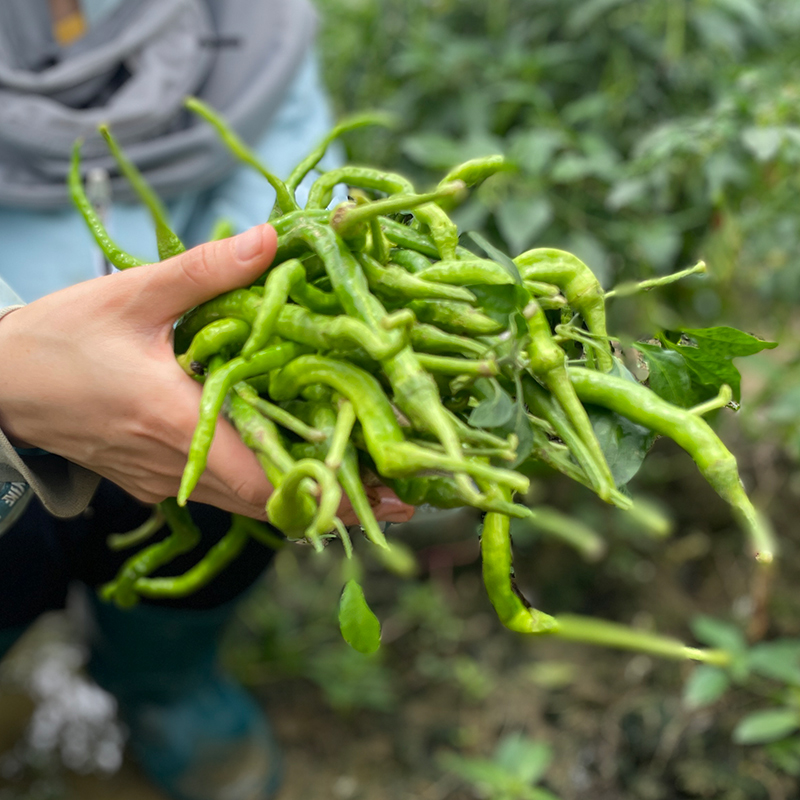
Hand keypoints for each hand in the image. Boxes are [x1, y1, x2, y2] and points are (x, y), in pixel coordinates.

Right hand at [0, 225, 413, 523]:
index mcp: (179, 423)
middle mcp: (182, 467)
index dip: (338, 488)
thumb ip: (207, 271)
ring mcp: (170, 480)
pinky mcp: (161, 478)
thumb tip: (274, 238)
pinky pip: (229, 493)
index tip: (392, 491)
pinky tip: (303, 469)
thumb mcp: (134, 296)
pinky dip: (272, 487)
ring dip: (311, 498)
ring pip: (254, 503)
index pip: (274, 476)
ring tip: (370, 485)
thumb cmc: (60, 342)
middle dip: (342, 499)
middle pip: (276, 501)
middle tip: (403, 492)